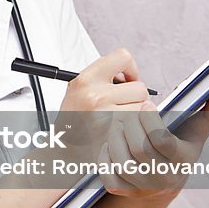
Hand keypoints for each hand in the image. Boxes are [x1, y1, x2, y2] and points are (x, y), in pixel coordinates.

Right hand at [53, 48, 156, 167]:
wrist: (63, 150)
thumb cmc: (74, 120)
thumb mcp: (79, 89)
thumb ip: (104, 78)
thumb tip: (132, 76)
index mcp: (86, 80)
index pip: (122, 57)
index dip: (130, 68)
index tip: (128, 79)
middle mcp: (95, 97)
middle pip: (140, 88)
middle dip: (135, 97)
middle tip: (122, 105)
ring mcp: (106, 117)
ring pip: (144, 108)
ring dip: (137, 114)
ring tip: (120, 119)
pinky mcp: (116, 136)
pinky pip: (140, 126)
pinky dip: (137, 129)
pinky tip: (123, 131)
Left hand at [99, 89, 208, 197]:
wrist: (164, 181)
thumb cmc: (179, 147)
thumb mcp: (195, 132)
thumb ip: (208, 113)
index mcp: (183, 161)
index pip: (162, 140)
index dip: (150, 119)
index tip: (146, 103)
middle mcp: (164, 179)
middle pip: (139, 148)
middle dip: (129, 123)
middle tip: (127, 111)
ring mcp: (143, 188)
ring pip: (122, 161)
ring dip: (115, 137)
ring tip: (117, 123)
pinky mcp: (124, 193)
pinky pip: (109, 176)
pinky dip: (105, 157)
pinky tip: (110, 144)